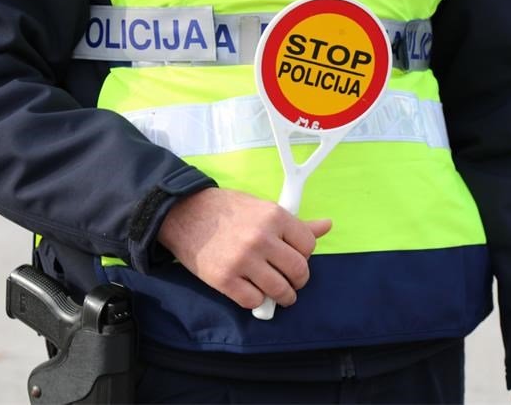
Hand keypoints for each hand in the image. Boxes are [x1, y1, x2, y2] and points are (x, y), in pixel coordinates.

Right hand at [157, 188, 331, 308]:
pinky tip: (253, 292)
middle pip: (298, 271)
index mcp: (274, 216)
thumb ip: (295, 223)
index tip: (297, 258)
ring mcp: (242, 260)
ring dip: (283, 296)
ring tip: (280, 294)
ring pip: (280, 291)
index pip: (308, 246)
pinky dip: (256, 301)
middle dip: (299, 281)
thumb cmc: (227, 210)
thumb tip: (326, 226)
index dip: (305, 255)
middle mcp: (261, 238)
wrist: (184, 213)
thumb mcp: (263, 208)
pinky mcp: (224, 279)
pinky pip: (253, 302)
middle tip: (292, 281)